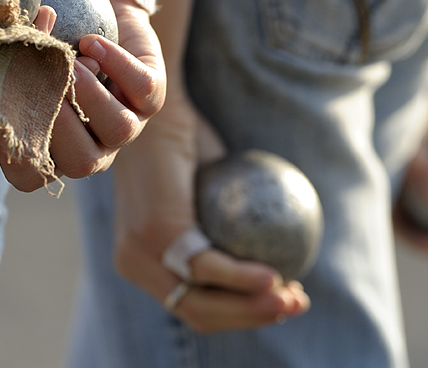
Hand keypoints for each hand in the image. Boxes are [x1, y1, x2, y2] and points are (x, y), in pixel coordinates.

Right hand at [0, 0, 167, 191]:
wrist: (87, 2)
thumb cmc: (34, 34)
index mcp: (51, 148)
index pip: (30, 175)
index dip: (15, 154)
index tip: (2, 113)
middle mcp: (91, 146)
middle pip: (79, 162)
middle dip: (58, 122)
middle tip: (38, 80)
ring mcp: (126, 123)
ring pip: (117, 132)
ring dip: (89, 96)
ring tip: (68, 60)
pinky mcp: (151, 91)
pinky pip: (143, 91)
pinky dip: (118, 67)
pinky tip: (90, 44)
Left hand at [111, 90, 309, 332]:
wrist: (161, 109)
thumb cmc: (187, 144)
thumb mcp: (210, 192)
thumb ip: (229, 226)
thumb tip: (274, 254)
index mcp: (142, 261)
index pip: (194, 305)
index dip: (240, 314)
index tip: (282, 302)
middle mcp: (133, 264)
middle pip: (199, 314)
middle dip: (251, 317)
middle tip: (294, 304)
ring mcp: (141, 250)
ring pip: (202, 302)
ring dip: (252, 306)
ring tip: (290, 297)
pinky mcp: (157, 232)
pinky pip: (208, 266)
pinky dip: (243, 277)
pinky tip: (274, 277)